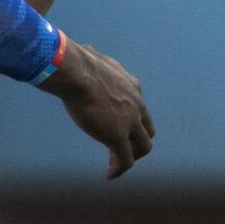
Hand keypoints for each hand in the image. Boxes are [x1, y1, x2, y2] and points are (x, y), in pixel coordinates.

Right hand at [37, 40, 154, 178]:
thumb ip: (90, 58)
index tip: (117, 127)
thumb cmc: (76, 62)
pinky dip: (119, 169)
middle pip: (147, 130)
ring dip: (130, 157)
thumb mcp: (90, 57)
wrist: (76, 71)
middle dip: (137, 142)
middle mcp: (136, 105)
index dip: (131, 121)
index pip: (139, 108)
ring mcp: (129, 122)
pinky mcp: (118, 137)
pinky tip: (109, 175)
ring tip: (115, 164)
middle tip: (121, 150)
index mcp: (131, 86)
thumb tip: (78, 48)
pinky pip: (125, 161)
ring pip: (142, 148)